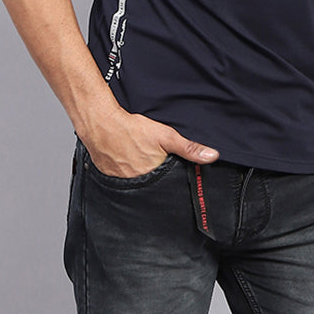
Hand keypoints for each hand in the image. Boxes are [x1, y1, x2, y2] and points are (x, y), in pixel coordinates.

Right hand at [82, 110, 218, 178]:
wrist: (101, 124)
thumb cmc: (132, 129)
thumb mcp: (166, 136)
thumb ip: (189, 148)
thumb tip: (212, 156)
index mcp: (155, 177)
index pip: (169, 189)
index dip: (173, 185)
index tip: (175, 182)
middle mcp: (139, 184)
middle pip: (154, 189)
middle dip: (158, 183)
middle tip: (156, 170)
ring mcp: (122, 183)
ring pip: (138, 186)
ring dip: (142, 181)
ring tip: (141, 167)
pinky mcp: (110, 179)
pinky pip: (123, 183)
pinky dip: (127, 177)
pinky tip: (128, 166)